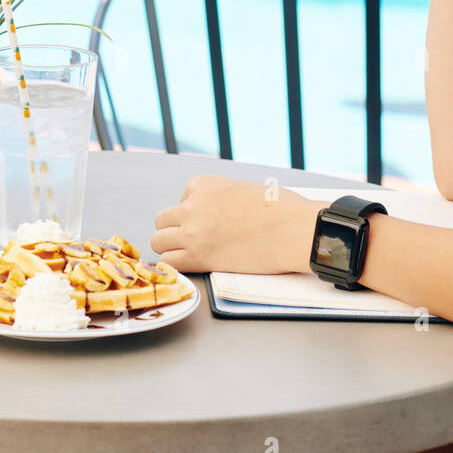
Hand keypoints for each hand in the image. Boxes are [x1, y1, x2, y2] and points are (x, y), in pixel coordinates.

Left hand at [151, 174, 319, 275]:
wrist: (294, 229)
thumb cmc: (280, 208)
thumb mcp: (241, 189)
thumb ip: (219, 199)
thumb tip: (213, 216)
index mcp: (202, 184)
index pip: (182, 200)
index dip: (194, 214)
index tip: (213, 224)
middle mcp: (192, 205)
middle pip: (162, 221)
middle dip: (175, 231)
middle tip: (196, 242)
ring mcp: (192, 231)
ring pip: (158, 241)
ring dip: (171, 249)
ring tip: (193, 257)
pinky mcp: (199, 256)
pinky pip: (168, 263)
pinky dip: (175, 267)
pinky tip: (190, 268)